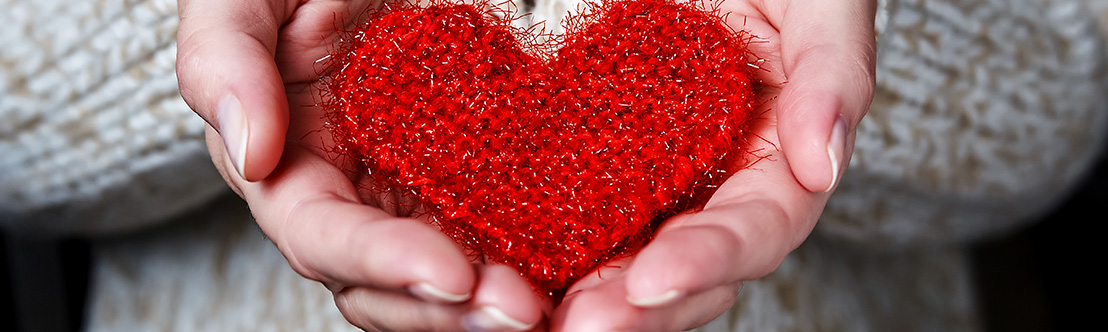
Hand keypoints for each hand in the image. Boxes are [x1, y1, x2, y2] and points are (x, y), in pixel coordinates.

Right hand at [176, 0, 546, 329]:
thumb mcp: (245, 0)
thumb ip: (223, 60)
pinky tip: (579, 271)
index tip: (449, 274)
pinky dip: (536, 261)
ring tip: (552, 309)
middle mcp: (352, 204)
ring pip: (449, 281)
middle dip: (450, 312)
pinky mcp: (473, 184)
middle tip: (521, 311)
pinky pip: (502, 236)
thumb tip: (250, 152)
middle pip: (391, 287)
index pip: (324, 239)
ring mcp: (416, 200)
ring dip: (495, 304)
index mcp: (287, 173)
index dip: (382, 262)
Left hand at [548, 0, 875, 329]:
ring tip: (538, 318)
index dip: (712, 261)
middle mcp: (716, 187)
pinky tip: (503, 267)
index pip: (757, 229)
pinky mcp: (596, 162)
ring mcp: (653, 181)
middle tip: (586, 326)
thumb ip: (835, 72)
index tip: (656, 279)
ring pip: (622, 257)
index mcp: (780, 162)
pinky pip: (567, 214)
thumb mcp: (819, 4)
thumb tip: (825, 161)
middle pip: (686, 270)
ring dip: (584, 295)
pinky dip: (539, 246)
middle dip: (639, 308)